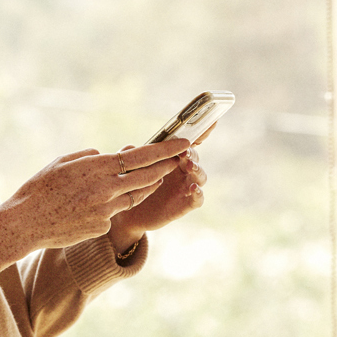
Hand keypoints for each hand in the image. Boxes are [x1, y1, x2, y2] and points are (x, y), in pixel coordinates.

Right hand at [0, 138, 188, 278]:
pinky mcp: (102, 227)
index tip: (183, 143)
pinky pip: (114, 214)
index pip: (140, 156)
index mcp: (95, 167)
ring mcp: (106, 210)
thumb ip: (87, 157)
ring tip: (155, 178)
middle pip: (147, 176)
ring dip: (146, 186)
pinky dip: (112, 207)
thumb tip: (105, 154)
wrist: (25, 224)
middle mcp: (105, 188)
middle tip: (180, 160)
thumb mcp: (60, 163)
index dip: (165, 150)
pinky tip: (98, 206)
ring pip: (135, 196)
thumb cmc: (38, 190)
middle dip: (166, 167)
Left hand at [107, 128, 211, 253]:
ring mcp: (185, 186)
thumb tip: (129, 147)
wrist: (127, 215)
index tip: (209, 121)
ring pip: (200, 175)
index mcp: (170, 157)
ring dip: (197, 169)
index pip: (186, 143)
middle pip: (194, 157)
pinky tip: (192, 188)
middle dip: (191, 152)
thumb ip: (129, 158)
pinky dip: (198, 193)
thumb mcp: (127, 170)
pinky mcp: (185, 204)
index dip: (200, 132)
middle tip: (184, 151)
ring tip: (189, 165)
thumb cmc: (130, 186)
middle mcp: (182, 170)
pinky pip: (198, 198)